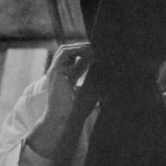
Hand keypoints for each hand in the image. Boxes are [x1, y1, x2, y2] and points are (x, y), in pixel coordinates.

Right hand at [27, 42, 91, 157]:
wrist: (66, 118)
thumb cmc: (78, 109)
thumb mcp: (92, 89)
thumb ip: (97, 77)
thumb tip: (109, 66)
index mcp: (66, 78)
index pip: (74, 59)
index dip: (86, 54)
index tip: (101, 53)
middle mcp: (59, 73)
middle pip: (67, 51)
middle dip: (82, 47)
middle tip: (98, 48)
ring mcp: (55, 71)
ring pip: (64, 49)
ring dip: (80, 47)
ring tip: (94, 50)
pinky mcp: (55, 70)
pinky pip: (65, 53)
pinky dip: (77, 50)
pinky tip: (90, 55)